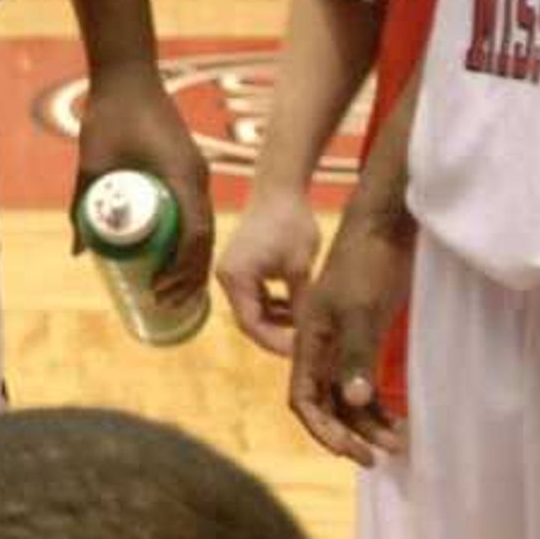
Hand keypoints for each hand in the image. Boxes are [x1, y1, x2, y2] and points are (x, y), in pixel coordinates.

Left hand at [73, 63, 216, 313]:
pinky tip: (178, 263)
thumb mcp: (91, 163)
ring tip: (175, 293)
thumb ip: (81, 205)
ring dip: (194, 263)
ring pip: (206, 229)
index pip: (193, 232)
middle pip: (205, 238)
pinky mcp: (189, 172)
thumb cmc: (109, 115)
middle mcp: (197, 178)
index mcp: (181, 176)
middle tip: (166, 302)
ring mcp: (196, 175)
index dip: (180, 267)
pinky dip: (192, 242)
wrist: (128, 77)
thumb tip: (78, 250)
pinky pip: (197, 215)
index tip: (159, 288)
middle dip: (190, 275)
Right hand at [220, 183, 322, 355]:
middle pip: (250, 320)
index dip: (276, 342)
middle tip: (306, 345)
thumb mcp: (300, 267)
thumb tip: (312, 335)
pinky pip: (256, 296)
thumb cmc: (290, 223)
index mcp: (236, 279)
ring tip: (305, 328)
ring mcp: (233, 273)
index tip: (301, 350)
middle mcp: (227, 278)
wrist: (279, 188)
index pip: (252, 324)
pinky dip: (275, 305)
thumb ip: (302, 302)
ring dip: (278, 321)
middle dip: (277, 334)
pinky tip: (296, 308)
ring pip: (254, 309)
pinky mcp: (242, 267)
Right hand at [288, 202, 411, 466]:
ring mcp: (343, 339)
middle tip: (379, 458)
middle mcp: (321, 345)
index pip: (303, 398)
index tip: (353, 453)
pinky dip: (378, 402)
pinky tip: (398, 416)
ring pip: (346, 394)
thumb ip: (356, 355)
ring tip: (397, 443)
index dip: (323, 430)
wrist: (388, 223)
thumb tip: (355, 402)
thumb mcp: (363, 309)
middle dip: (349, 433)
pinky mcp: (365, 332)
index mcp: (308, 340)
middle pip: (324, 403)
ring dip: (367, 422)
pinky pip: (363, 378)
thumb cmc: (370, 261)